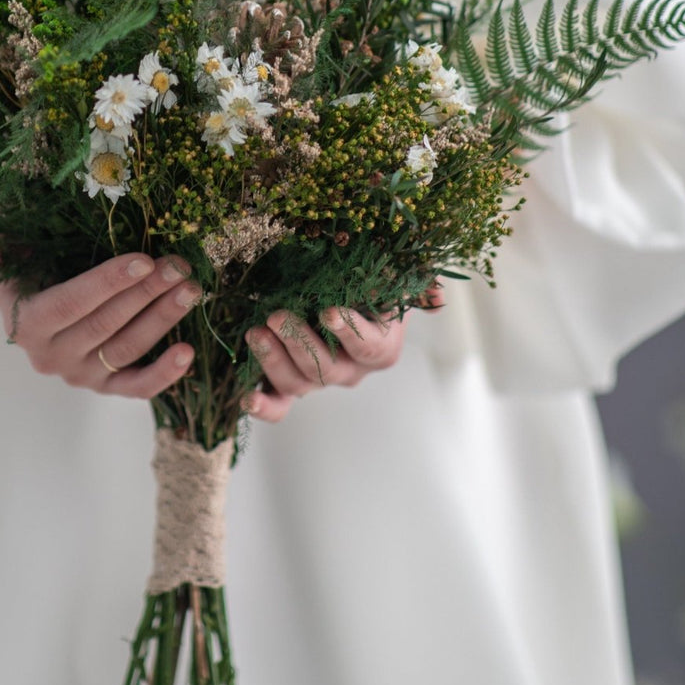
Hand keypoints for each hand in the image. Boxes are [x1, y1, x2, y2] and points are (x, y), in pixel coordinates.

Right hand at [0, 236, 200, 398]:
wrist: (32, 301)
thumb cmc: (24, 269)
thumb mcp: (3, 255)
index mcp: (26, 325)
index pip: (72, 303)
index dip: (107, 282)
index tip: (143, 259)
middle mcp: (51, 358)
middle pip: (106, 324)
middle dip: (146, 293)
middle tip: (178, 267)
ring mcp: (80, 376)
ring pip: (126, 348)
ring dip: (162, 319)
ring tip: (189, 290)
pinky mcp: (105, 387)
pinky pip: (136, 387)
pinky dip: (164, 374)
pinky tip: (189, 352)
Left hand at [244, 280, 445, 422]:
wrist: (332, 294)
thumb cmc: (367, 284)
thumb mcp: (394, 278)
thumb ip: (417, 284)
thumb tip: (437, 299)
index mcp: (379, 349)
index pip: (369, 347)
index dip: (350, 332)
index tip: (328, 311)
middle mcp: (349, 371)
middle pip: (326, 369)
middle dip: (300, 343)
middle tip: (277, 316)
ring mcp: (317, 380)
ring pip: (298, 384)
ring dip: (274, 360)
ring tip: (256, 332)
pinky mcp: (288, 385)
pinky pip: (278, 406)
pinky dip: (263, 406)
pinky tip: (246, 398)